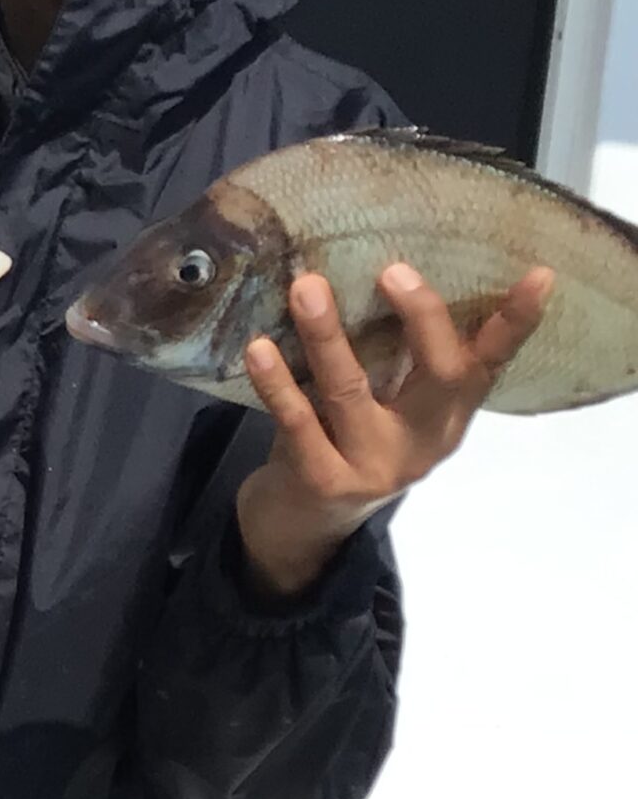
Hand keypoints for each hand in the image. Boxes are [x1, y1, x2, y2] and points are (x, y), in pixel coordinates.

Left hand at [235, 262, 549, 599]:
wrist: (298, 528)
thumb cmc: (340, 442)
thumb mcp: (382, 406)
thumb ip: (393, 360)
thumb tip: (378, 272)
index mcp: (448, 416)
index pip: (489, 363)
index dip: (516, 322)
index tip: (539, 276)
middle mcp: (424, 442)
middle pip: (439, 373)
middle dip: (422, 317)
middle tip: (392, 269)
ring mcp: (377, 467)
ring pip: (352, 390)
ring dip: (327, 335)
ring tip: (307, 288)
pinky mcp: (326, 483)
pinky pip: (299, 425)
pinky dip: (277, 384)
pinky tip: (259, 349)